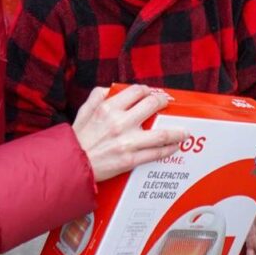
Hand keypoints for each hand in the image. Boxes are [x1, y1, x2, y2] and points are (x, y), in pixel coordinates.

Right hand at [72, 85, 188, 182]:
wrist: (71, 165)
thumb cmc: (77, 140)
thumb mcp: (83, 112)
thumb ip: (96, 97)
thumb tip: (109, 89)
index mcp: (108, 108)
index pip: (136, 91)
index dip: (147, 90)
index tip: (151, 93)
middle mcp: (120, 122)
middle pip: (152, 105)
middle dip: (164, 102)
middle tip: (168, 104)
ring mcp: (127, 141)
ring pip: (161, 132)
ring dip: (177, 131)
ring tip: (184, 131)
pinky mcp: (130, 159)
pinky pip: (156, 153)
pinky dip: (169, 148)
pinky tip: (175, 146)